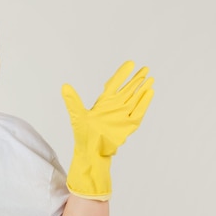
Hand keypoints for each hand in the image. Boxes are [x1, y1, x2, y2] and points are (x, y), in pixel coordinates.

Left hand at [61, 61, 153, 199]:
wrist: (91, 151)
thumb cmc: (83, 134)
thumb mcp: (77, 115)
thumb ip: (72, 101)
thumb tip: (64, 86)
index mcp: (103, 102)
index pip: (114, 84)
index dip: (122, 74)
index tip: (130, 63)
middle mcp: (115, 107)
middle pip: (128, 90)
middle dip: (136, 79)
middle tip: (145, 68)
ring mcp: (122, 115)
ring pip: (135, 99)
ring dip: (142, 89)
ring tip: (150, 78)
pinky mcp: (128, 125)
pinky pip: (139, 111)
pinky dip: (144, 102)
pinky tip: (150, 92)